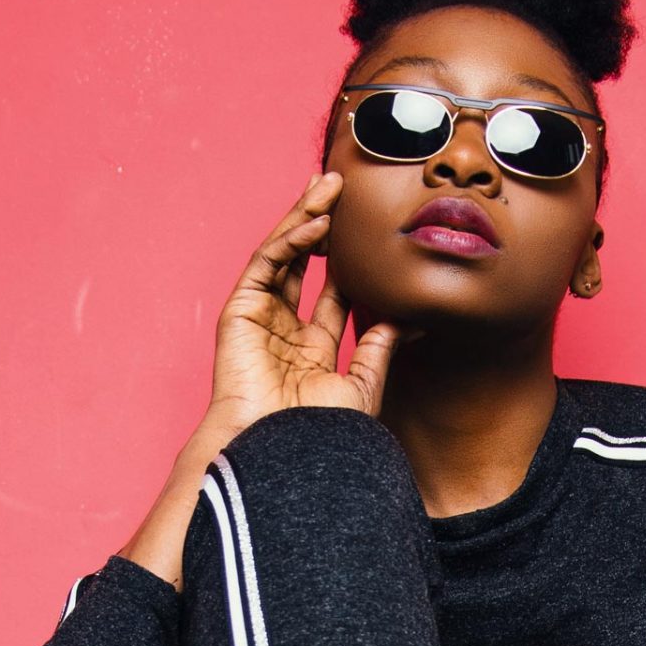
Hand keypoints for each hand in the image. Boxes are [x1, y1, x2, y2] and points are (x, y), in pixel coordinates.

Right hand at [116, 173, 399, 590]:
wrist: (283, 457)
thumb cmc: (319, 436)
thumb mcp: (360, 387)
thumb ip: (378, 350)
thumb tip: (405, 319)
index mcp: (311, 352)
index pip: (333, 295)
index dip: (350, 263)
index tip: (371, 232)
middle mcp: (283, 332)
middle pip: (305, 267)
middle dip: (324, 228)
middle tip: (343, 191)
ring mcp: (260, 321)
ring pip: (284, 258)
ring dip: (305, 220)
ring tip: (329, 188)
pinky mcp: (239, 314)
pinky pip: (267, 267)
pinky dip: (289, 241)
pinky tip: (315, 222)